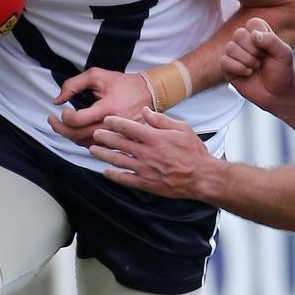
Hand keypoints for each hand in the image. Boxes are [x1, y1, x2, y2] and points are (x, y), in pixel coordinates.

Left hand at [48, 68, 154, 146]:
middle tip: (52, 120)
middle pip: (78, 135)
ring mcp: (116, 136)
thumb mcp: (96, 76)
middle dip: (60, 128)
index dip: (65, 117)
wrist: (148, 93)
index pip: (78, 120)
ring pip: (85, 144)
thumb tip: (57, 100)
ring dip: (70, 136)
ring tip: (62, 125)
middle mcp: (112, 125)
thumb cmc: (122, 83)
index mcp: (108, 108)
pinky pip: (94, 147)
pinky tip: (76, 131)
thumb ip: (73, 84)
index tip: (63, 109)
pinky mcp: (119, 141)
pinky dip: (82, 140)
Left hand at [89, 108, 213, 197]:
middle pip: (118, 143)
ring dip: (103, 155)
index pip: (128, 127)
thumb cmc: (193, 152)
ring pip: (118, 160)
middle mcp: (146, 153)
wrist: (201, 177)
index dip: (115, 123)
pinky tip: (105, 172)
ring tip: (93, 150)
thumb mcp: (181, 128)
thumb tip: (145, 111)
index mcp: (154, 138)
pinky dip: (113, 175)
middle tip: (95, 134)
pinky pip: (125, 179)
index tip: (107, 120)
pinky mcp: (145, 183)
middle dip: (104, 137)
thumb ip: (161, 119)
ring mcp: (144, 169)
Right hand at [220, 16, 294, 111]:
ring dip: (246, 60)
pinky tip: (248, 74)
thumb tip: (253, 35)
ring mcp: (235, 55)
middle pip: (238, 34)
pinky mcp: (228, 68)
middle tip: (261, 60)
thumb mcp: (284, 54)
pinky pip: (224, 62)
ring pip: (230, 47)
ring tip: (256, 67)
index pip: (252, 23)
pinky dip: (238, 68)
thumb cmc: (282, 72)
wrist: (278, 94)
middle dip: (252, 50)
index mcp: (259, 34)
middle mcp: (245, 42)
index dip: (260, 36)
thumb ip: (272, 41)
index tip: (269, 49)